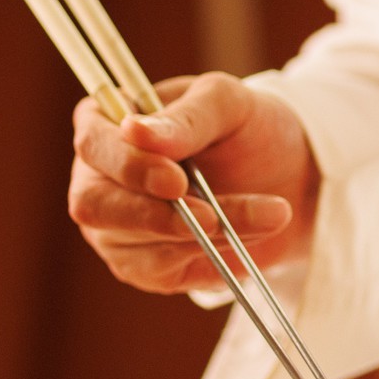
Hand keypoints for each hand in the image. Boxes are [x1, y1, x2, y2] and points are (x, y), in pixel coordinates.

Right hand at [68, 71, 318, 293]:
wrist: (285, 177)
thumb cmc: (245, 128)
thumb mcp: (228, 105)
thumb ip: (186, 117)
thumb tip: (134, 131)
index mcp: (107, 122)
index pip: (92, 144)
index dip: (128, 166)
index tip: (176, 181)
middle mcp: (98, 178)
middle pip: (94, 205)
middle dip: (156, 216)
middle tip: (212, 218)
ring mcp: (115, 227)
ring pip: (139, 244)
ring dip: (208, 235)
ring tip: (270, 215)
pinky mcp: (142, 266)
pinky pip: (163, 274)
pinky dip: (211, 260)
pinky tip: (247, 243)